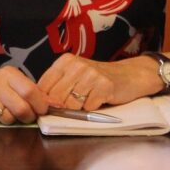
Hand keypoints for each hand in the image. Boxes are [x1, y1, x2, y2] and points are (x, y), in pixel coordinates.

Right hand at [0, 65, 50, 124]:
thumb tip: (57, 105)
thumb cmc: (1, 83)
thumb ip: (36, 92)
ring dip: (14, 120)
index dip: (40, 105)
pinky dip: (1, 121)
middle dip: (29, 116)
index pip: (30, 91)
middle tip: (29, 115)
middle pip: (21, 108)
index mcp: (10, 74)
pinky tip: (0, 113)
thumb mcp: (17, 81)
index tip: (42, 110)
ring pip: (9, 118)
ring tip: (12, 112)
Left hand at [36, 53, 153, 110]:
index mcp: (65, 61)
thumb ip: (57, 86)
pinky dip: (92, 108)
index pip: (43, 85)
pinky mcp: (105, 86)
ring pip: (71, 104)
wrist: (129, 75)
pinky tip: (98, 99)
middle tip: (73, 104)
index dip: (45, 100)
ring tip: (87, 99)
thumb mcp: (74, 76)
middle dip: (61, 106)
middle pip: (56, 96)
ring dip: (78, 108)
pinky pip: (88, 107)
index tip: (51, 106)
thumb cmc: (97, 78)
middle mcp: (76, 65)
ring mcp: (91, 75)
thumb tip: (40, 103)